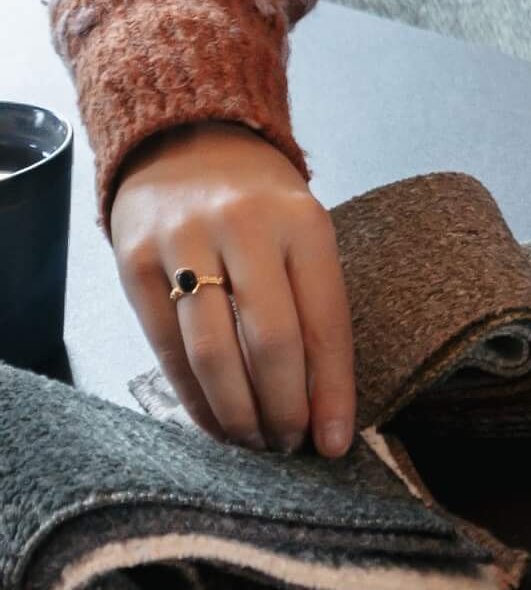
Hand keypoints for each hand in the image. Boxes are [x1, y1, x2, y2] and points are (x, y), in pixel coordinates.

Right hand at [110, 121, 355, 456]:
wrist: (188, 141)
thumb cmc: (263, 205)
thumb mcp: (305, 234)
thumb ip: (315, 304)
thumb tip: (327, 402)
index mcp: (305, 224)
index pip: (325, 322)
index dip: (332, 391)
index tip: (336, 443)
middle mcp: (246, 229)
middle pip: (271, 341)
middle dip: (285, 408)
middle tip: (291, 447)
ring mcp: (185, 243)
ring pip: (212, 352)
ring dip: (237, 412)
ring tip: (256, 442)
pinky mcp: (135, 262)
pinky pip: (166, 347)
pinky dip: (193, 396)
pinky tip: (214, 423)